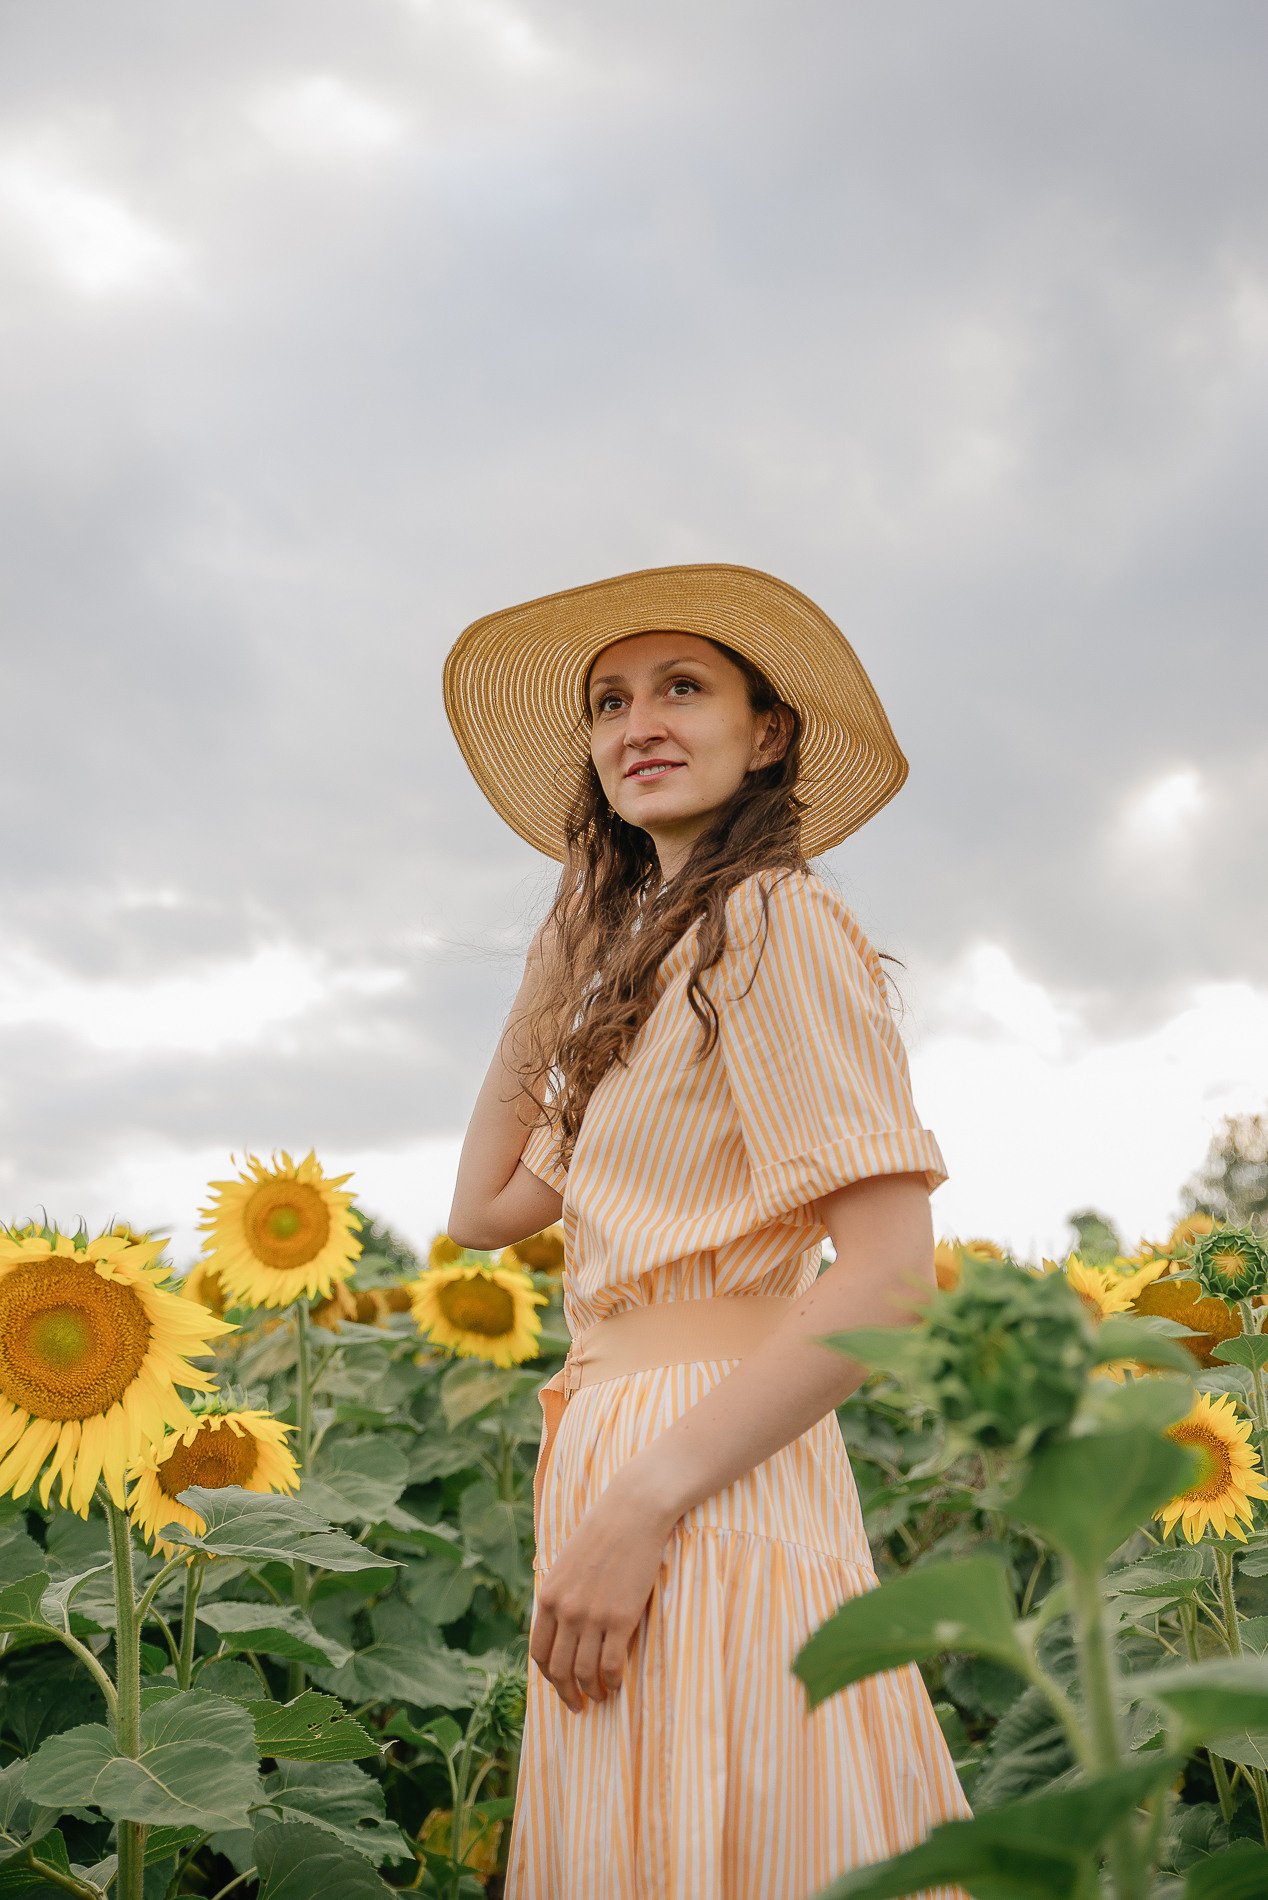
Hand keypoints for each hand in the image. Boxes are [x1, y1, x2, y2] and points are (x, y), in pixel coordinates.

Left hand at [530, 1479, 673, 1712]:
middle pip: (558, 1669)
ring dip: (591, 1691)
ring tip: (600, 1695)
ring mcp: (592, 1616)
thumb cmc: (603, 1533)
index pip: (539, 1651)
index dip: (548, 1677)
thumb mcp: (567, 1564)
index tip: (560, 1687)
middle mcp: (565, 1611)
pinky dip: (613, 1680)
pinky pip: (612, 1664)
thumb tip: (562, 1627)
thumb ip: (561, 1595)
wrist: (633, 1512)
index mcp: (548, 1597)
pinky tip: (617, 1683)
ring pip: (584, 1672)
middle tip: (578, 1705)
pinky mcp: (620, 1617)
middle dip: (567, 1693)